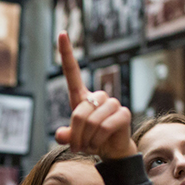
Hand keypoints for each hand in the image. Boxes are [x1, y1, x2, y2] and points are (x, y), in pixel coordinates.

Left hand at [54, 32, 136, 159]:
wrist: (111, 151)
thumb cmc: (90, 140)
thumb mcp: (73, 139)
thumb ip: (64, 136)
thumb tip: (61, 135)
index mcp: (82, 97)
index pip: (72, 72)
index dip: (66, 54)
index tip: (62, 33)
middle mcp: (98, 96)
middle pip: (80, 111)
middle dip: (77, 132)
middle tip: (79, 146)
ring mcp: (113, 103)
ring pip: (92, 120)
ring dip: (87, 138)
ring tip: (91, 145)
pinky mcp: (124, 113)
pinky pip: (105, 126)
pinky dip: (98, 140)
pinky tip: (101, 144)